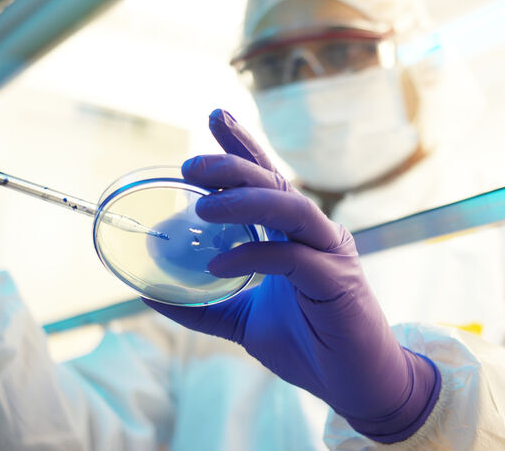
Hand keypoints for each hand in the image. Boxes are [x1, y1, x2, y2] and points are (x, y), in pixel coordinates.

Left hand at [145, 109, 439, 442]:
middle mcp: (316, 236)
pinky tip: (219, 262)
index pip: (267, 180)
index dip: (243, 146)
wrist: (355, 385)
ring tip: (202, 205)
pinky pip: (294, 258)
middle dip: (235, 163)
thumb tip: (149, 293)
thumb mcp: (243, 322)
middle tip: (191, 163)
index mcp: (296, 236)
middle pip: (277, 183)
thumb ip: (204, 305)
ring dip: (247, 199)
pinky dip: (255, 254)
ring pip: (293, 208)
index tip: (213, 118)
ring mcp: (331, 255)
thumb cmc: (308, 347)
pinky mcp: (337, 283)